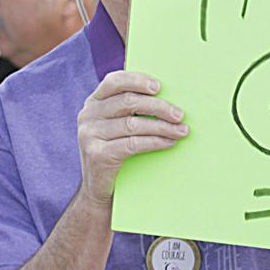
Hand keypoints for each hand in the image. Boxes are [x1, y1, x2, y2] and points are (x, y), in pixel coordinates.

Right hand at [76, 71, 188, 206]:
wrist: (99, 188)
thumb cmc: (116, 149)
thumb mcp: (117, 124)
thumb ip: (131, 108)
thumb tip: (168, 94)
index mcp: (94, 101)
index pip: (115, 81)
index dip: (138, 80)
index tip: (159, 87)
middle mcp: (88, 114)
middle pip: (129, 102)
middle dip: (158, 107)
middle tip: (180, 114)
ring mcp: (89, 134)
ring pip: (133, 124)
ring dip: (162, 127)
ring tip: (181, 130)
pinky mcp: (97, 154)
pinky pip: (133, 144)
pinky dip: (155, 142)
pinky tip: (169, 142)